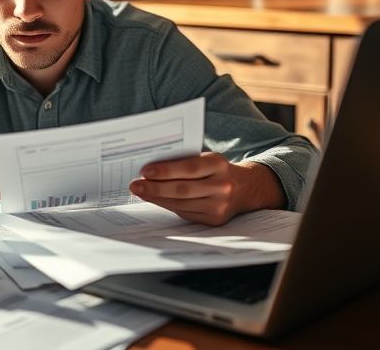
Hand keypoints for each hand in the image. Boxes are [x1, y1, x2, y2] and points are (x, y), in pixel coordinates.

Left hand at [129, 153, 285, 225]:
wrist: (245, 188)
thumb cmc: (216, 170)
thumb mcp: (207, 159)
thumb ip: (184, 161)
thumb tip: (151, 169)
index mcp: (218, 165)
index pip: (189, 168)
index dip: (165, 170)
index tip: (144, 171)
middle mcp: (222, 186)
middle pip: (183, 189)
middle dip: (155, 188)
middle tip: (135, 185)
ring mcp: (220, 205)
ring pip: (181, 204)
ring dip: (157, 198)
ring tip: (141, 192)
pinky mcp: (215, 220)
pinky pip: (185, 213)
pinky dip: (168, 206)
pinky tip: (156, 200)